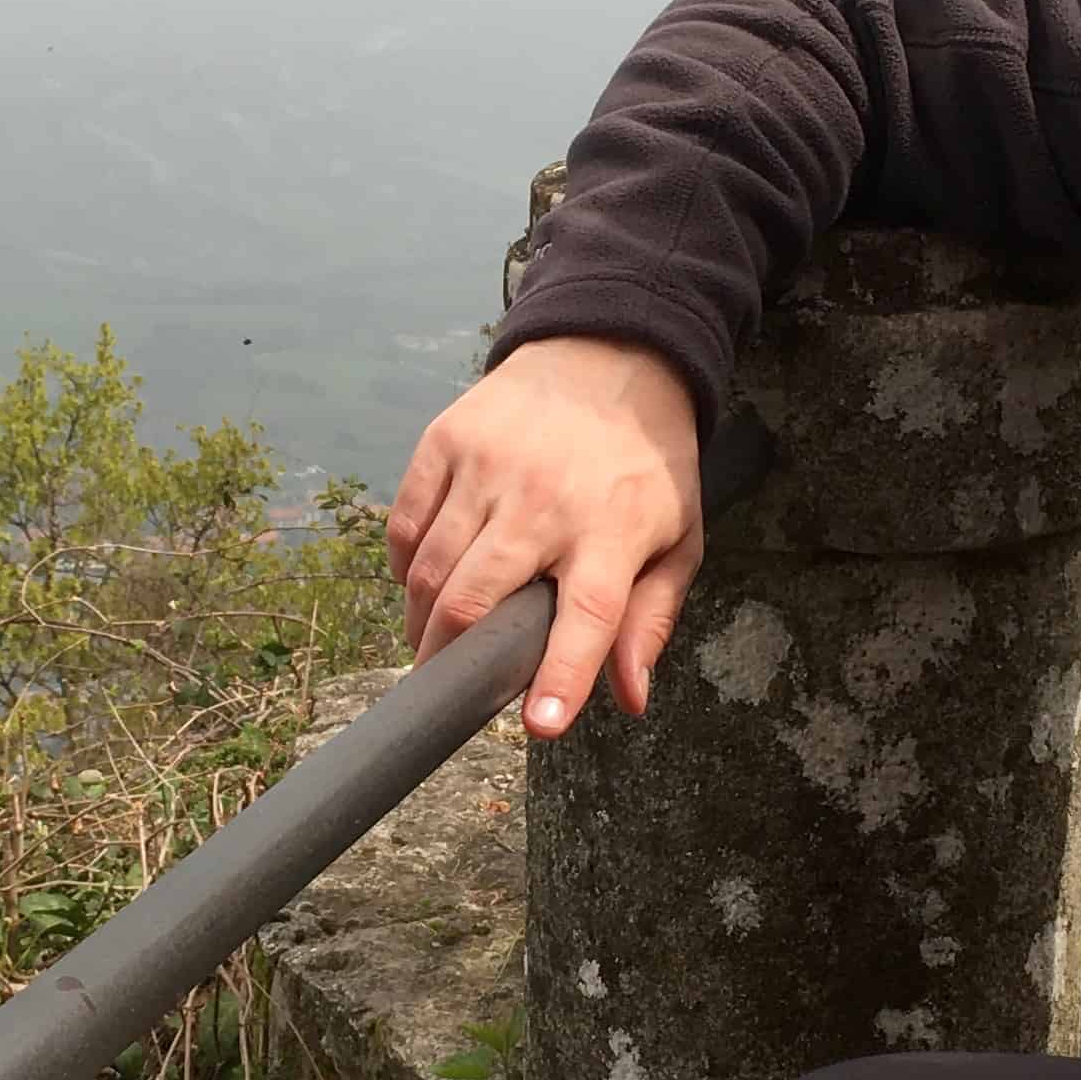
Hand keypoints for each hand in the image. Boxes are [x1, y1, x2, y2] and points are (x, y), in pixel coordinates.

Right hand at [386, 335, 704, 734]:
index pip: (588, 616)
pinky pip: (405, 522)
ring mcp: (488, 467)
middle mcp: (545, 500)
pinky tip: (420, 583)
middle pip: (478, 597)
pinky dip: (404, 565)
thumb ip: (651, 619)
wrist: (609, 355)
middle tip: (443, 690)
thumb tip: (629, 697)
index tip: (539, 725)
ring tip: (430, 646)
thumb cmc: (644, 464)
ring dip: (422, 622)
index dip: (561, 675)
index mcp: (612, 530)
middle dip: (449, 660)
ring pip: (430, 568)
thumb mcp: (676, 538)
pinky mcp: (446, 441)